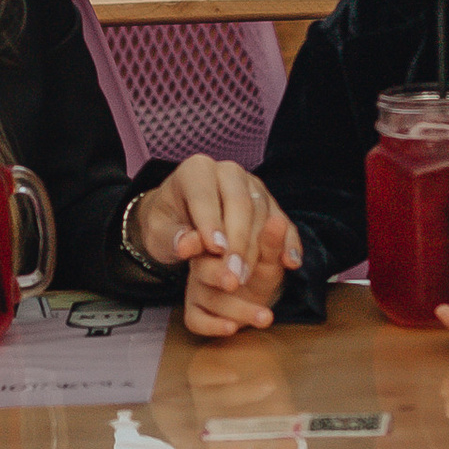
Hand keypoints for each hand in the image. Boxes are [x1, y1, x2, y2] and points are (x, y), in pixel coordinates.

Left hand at [135, 157, 299, 337]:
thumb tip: (186, 245)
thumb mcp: (158, 231)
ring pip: (262, 213)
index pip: (205, 195)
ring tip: (243, 278)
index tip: (215, 250)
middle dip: (237, 241)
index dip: (210, 222)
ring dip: (256, 249)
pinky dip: (288, 242)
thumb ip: (172, 237)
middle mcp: (228, 172)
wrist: (181, 217)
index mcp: (196, 170)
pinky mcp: (269, 203)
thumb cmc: (168, 223)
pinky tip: (290, 262)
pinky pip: (283, 221)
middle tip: (232, 275)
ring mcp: (252, 185)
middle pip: (240, 203)